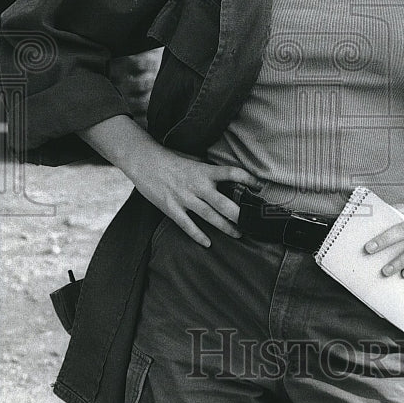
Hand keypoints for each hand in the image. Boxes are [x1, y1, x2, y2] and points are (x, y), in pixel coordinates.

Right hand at [77, 115, 260, 247]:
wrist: (144, 161)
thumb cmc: (170, 159)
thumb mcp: (193, 159)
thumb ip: (208, 169)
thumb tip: (226, 176)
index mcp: (204, 171)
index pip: (231, 173)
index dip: (247, 178)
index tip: (259, 185)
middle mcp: (197, 185)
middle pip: (223, 203)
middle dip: (239, 215)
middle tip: (252, 223)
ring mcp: (184, 198)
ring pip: (209, 216)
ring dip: (225, 227)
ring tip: (238, 234)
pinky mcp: (171, 208)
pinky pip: (187, 225)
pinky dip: (198, 235)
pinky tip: (207, 243)